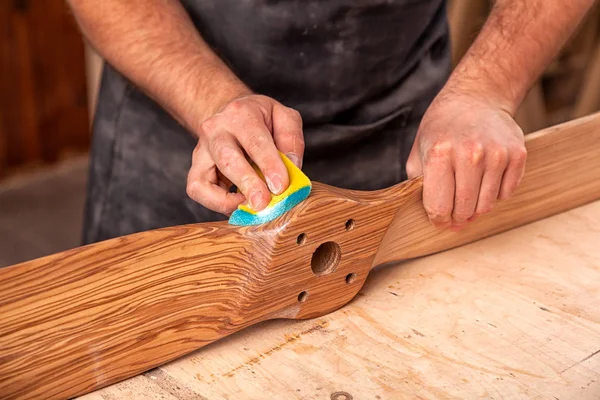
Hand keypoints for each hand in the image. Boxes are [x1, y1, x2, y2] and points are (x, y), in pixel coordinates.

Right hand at [186, 94, 303, 214]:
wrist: (230, 115)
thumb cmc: (259, 118)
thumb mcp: (282, 116)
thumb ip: (291, 138)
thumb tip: (292, 167)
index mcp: (241, 114)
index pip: (255, 141)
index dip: (269, 165)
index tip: (280, 186)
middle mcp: (216, 130)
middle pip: (227, 160)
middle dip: (246, 184)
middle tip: (263, 203)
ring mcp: (202, 151)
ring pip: (204, 180)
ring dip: (226, 201)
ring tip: (249, 206)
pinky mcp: (195, 169)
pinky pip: (198, 191)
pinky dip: (216, 203)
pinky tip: (237, 203)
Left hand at [406, 93, 526, 230]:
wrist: (475, 98)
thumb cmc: (442, 129)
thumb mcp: (419, 152)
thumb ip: (419, 186)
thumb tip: (433, 218)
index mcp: (439, 154)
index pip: (439, 207)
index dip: (438, 220)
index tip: (440, 221)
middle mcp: (470, 154)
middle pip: (464, 209)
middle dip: (457, 217)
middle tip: (454, 213)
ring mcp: (496, 154)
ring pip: (486, 205)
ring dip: (475, 207)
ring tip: (468, 193)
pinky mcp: (517, 154)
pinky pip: (505, 194)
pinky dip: (494, 194)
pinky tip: (485, 179)